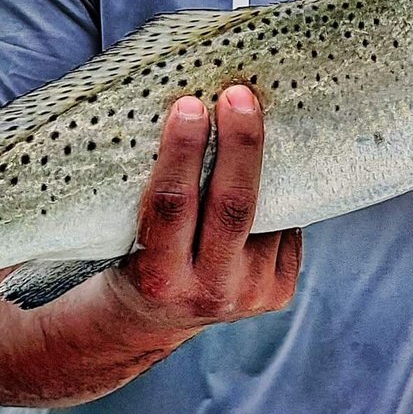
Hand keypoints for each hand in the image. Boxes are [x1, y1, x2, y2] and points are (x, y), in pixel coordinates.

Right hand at [104, 85, 301, 337]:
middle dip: (239, 144)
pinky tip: (267, 171)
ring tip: (258, 116)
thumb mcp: (126, 235)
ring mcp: (250, 295)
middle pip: (234, 206)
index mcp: (159, 278)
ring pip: (269, 213)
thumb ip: (153, 193)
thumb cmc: (134, 256)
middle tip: (238, 95)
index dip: (182, 153)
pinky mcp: (278, 293)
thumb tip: (187, 109)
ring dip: (265, 163)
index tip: (189, 104)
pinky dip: (277, 195)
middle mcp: (209, 291)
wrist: (156, 318)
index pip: (173, 205)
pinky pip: (285, 227)